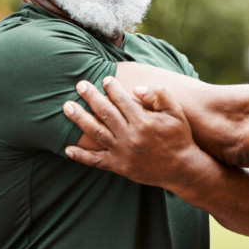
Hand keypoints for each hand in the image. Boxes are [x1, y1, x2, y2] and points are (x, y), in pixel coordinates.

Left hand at [62, 76, 205, 191]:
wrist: (182, 169)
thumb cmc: (179, 137)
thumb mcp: (175, 112)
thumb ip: (159, 95)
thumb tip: (135, 89)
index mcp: (143, 121)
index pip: (122, 100)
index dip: (112, 88)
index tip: (105, 79)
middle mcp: (130, 136)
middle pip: (105, 112)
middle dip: (91, 97)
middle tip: (80, 85)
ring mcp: (122, 153)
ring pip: (96, 132)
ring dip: (79, 119)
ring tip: (67, 107)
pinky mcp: (119, 167)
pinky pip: (96, 161)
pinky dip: (81, 156)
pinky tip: (68, 149)